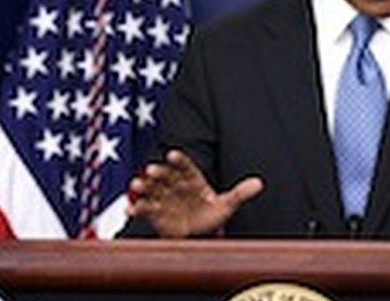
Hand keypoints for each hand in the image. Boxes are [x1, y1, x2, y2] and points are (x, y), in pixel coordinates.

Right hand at [126, 150, 263, 237]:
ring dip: (143, 187)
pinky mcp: (154, 214)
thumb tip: (259, 183)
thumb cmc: (212, 214)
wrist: (198, 233)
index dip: (179, 161)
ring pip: (151, 190)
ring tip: (136, 185)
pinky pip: (144, 209)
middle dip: (158, 173)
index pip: (186, 167)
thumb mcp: (227, 205)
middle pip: (166, 176)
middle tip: (150, 170)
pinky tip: (130, 207)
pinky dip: (136, 207)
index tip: (172, 155)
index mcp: (192, 179)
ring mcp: (163, 198)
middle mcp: (175, 185)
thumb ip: (240, 194)